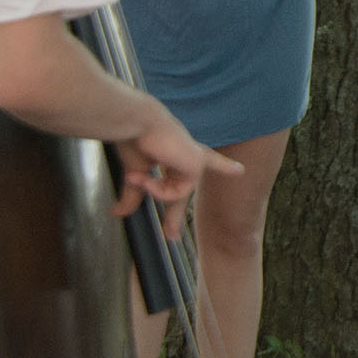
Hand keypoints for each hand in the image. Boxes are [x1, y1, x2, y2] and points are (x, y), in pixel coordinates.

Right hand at [113, 111, 243, 236]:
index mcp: (174, 151)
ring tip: (133, 178)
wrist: (136, 121)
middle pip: (180, 191)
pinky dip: (157, 190)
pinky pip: (177, 193)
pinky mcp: (197, 164)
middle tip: (171, 236)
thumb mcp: (134, 171)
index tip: (241, 171)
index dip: (221, 166)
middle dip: (173, 216)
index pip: (198, 162)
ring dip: (153, 192)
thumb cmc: (133, 138)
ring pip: (178, 195)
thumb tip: (117, 214)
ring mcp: (194, 159)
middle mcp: (187, 154)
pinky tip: (143, 178)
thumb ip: (133, 193)